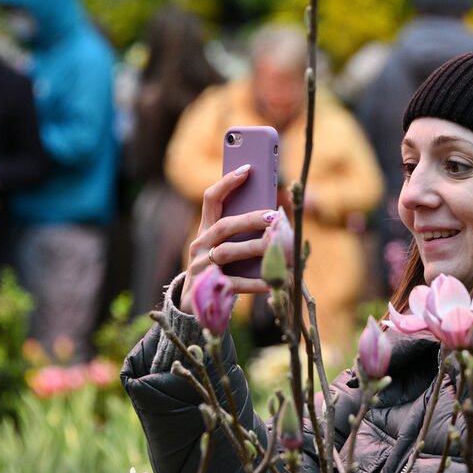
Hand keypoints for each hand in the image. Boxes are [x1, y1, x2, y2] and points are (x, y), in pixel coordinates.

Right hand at [180, 166, 274, 313]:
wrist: (195, 303)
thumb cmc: (220, 267)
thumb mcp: (225, 246)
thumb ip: (241, 232)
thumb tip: (276, 217)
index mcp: (206, 229)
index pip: (212, 199)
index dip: (227, 183)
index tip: (247, 169)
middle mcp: (200, 244)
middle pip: (224, 226)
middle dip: (250, 219)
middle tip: (274, 216)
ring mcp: (201, 266)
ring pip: (227, 252)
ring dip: (255, 248)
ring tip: (277, 246)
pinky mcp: (209, 287)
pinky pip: (235, 283)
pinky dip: (256, 282)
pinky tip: (274, 281)